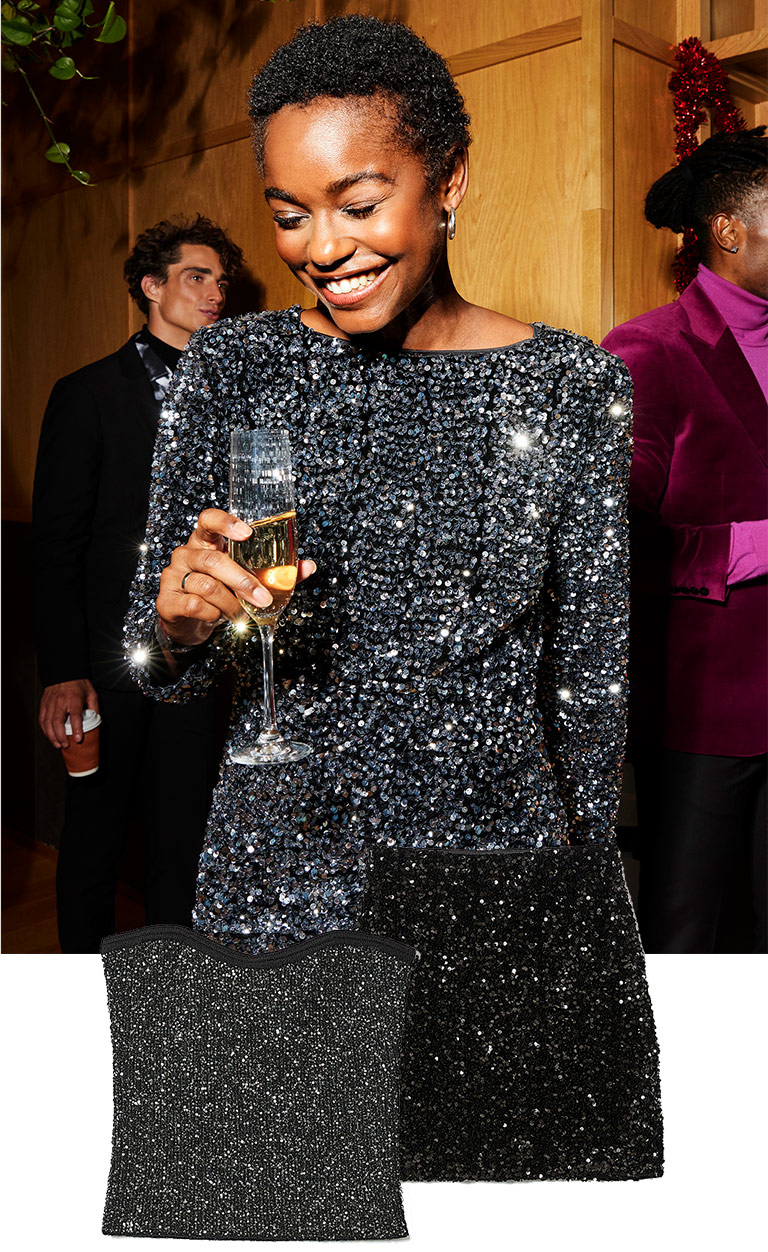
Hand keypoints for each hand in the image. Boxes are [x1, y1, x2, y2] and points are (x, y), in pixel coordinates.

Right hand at [39, 679, 98, 749]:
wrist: (64, 672)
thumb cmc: (78, 684)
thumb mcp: (91, 693)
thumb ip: (94, 707)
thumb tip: (97, 720)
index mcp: (74, 699)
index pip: (75, 716)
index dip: (76, 729)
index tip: (78, 739)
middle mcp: (60, 701)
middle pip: (57, 722)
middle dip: (61, 736)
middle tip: (66, 745)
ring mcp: (50, 703)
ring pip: (47, 722)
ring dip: (52, 736)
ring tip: (58, 744)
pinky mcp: (44, 704)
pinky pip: (42, 719)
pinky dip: (45, 730)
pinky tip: (49, 736)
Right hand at [156, 508, 316, 648]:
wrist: (189, 623)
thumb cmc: (220, 593)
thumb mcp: (245, 580)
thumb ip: (275, 572)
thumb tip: (308, 567)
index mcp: (205, 542)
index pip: (208, 520)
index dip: (225, 523)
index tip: (247, 533)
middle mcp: (186, 553)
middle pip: (213, 561)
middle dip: (243, 581)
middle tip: (263, 598)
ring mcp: (173, 575)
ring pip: (207, 586)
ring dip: (231, 604)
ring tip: (241, 614)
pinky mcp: (166, 600)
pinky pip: (195, 605)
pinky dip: (213, 614)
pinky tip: (217, 617)